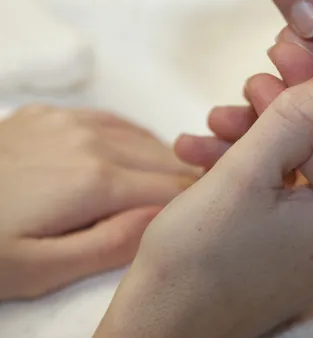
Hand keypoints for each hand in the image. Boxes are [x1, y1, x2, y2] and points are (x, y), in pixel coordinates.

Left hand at [0, 105, 201, 299]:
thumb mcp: (39, 268)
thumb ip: (111, 245)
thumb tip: (166, 219)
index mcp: (98, 181)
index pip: (175, 188)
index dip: (196, 205)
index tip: (205, 221)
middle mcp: (95, 140)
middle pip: (166, 160)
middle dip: (186, 184)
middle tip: (192, 212)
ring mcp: (73, 121)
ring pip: (146, 138)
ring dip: (164, 163)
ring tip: (168, 190)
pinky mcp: (56, 113)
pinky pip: (116, 121)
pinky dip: (135, 141)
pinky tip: (134, 159)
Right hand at [95, 63, 312, 337]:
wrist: (158, 328)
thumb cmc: (194, 257)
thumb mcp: (245, 172)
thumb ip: (296, 115)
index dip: (312, 88)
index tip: (287, 54)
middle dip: (273, 116)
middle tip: (242, 88)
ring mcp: (311, 246)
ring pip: (288, 172)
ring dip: (248, 143)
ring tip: (208, 126)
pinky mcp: (284, 251)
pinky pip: (274, 197)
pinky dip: (244, 175)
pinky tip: (205, 157)